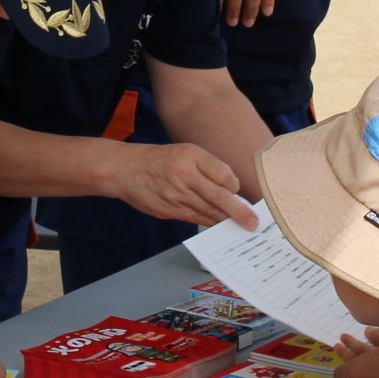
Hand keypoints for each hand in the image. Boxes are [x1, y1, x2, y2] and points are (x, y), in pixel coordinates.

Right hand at [120, 142, 257, 227]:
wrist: (126, 170)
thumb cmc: (160, 160)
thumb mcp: (186, 152)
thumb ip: (209, 168)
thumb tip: (232, 190)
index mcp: (192, 156)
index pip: (224, 175)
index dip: (235, 187)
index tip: (240, 193)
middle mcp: (185, 174)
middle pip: (219, 197)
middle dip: (239, 212)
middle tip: (252, 223)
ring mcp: (176, 195)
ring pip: (208, 211)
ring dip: (225, 220)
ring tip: (239, 226)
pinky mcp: (169, 210)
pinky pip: (195, 218)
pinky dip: (209, 222)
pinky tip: (217, 224)